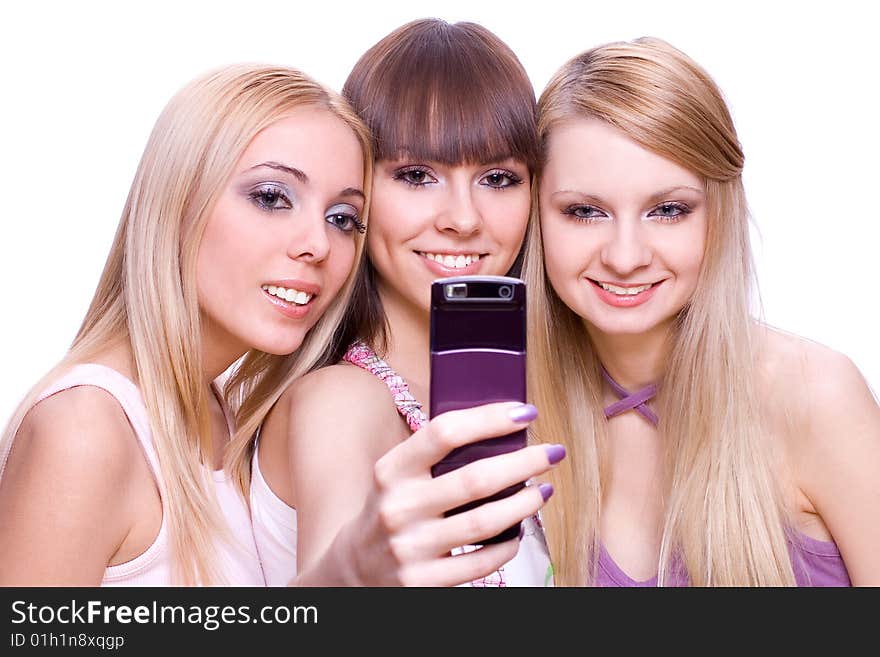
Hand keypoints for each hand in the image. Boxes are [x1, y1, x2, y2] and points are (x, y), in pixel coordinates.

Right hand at [336, 402, 562, 585]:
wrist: (353, 569)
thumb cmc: (389, 509)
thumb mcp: (395, 476)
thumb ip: (433, 455)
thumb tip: (500, 429)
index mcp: (391, 470)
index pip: (444, 432)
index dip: (489, 419)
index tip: (525, 412)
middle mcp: (398, 507)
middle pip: (475, 479)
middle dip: (523, 462)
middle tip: (552, 452)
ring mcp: (410, 548)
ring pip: (485, 522)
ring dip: (524, 503)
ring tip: (544, 490)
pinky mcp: (424, 582)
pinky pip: (481, 562)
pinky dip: (508, 545)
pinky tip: (519, 531)